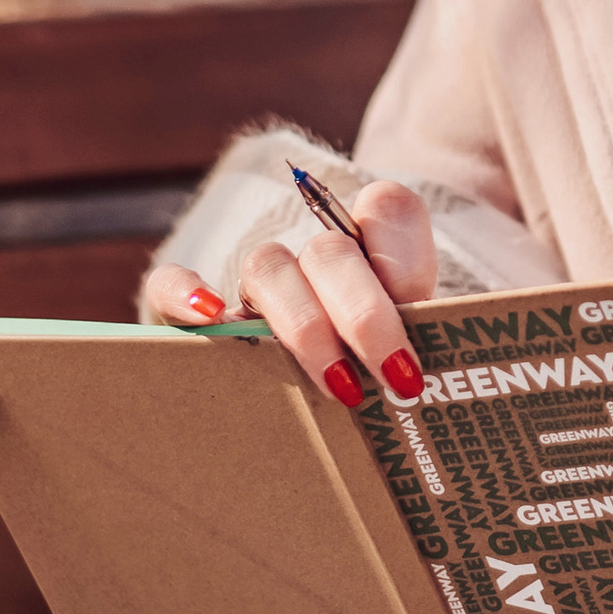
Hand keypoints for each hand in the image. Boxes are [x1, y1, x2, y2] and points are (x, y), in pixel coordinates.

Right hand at [148, 179, 438, 408]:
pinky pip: (172, 281)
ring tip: (338, 387)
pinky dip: (185, 293)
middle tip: (397, 380)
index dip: (404, 254)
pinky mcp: (189, 307)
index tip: (424, 314)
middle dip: (366, 316)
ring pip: (268, 266)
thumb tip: (440, 390)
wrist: (294, 404)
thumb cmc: (371, 383)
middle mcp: (312, 259)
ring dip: (303, 325)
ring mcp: (253, 282)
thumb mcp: (405, 363)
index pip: (389, 209)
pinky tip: (210, 323)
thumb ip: (421, 357)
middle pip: (331, 252)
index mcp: (374, 252)